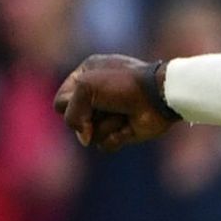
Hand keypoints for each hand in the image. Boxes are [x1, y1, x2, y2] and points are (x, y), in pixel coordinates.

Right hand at [53, 54, 176, 151]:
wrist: (159, 96)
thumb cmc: (124, 85)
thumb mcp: (86, 87)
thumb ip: (70, 114)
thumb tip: (84, 139)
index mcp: (86, 76)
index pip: (60, 101)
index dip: (70, 104)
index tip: (88, 95)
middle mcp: (96, 95)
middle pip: (72, 120)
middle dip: (90, 116)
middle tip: (110, 104)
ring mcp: (108, 114)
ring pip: (88, 136)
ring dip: (106, 125)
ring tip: (123, 113)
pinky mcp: (121, 131)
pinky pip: (104, 145)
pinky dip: (116, 137)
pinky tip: (129, 126)